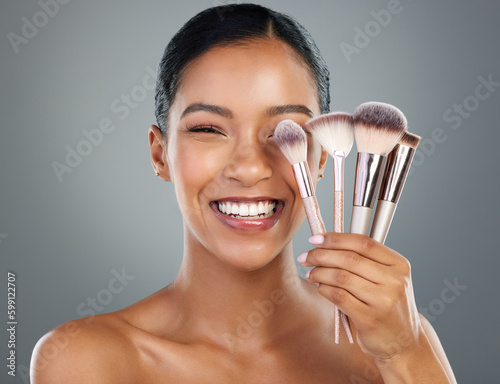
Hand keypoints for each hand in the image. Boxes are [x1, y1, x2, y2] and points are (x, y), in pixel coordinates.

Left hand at [299, 233, 421, 359]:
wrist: (403, 343)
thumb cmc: (388, 306)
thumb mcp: (387, 279)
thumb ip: (365, 261)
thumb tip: (326, 244)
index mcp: (399, 265)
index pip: (363, 243)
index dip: (336, 239)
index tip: (316, 238)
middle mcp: (394, 280)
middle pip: (349, 258)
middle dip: (321, 255)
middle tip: (305, 257)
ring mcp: (383, 300)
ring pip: (341, 276)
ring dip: (319, 272)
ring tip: (310, 273)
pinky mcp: (370, 318)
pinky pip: (339, 296)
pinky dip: (324, 289)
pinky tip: (319, 287)